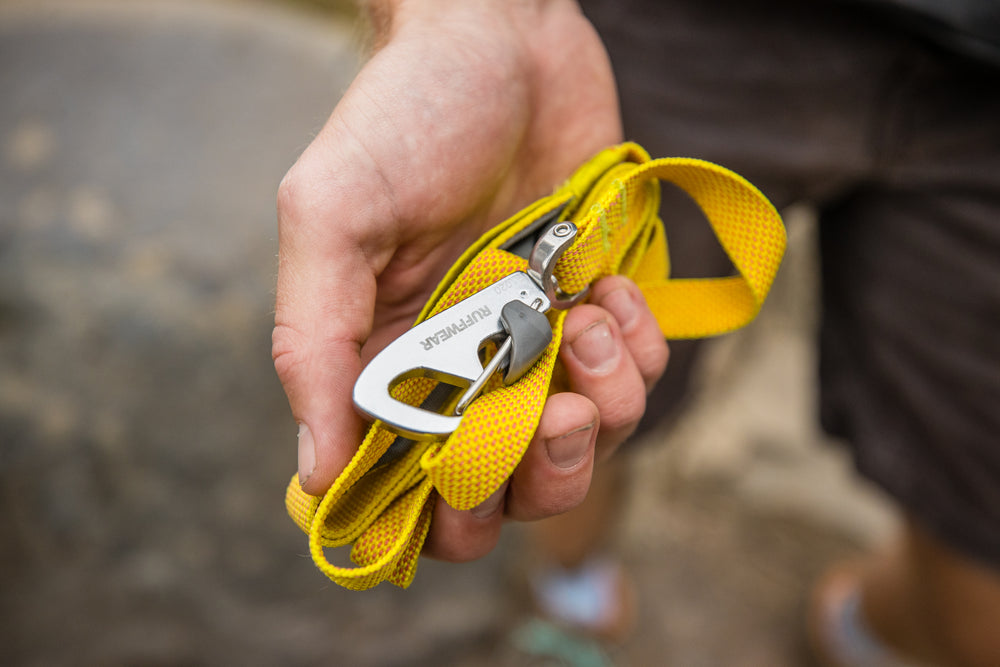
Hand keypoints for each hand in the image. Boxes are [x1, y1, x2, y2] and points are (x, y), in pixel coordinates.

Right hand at [273, 0, 666, 559]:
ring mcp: (532, 349)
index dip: (439, 514)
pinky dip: (638, 354)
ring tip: (589, 322)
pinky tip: (612, 292)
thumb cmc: (406, 116)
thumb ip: (312, 343)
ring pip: (579, 452)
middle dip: (539, 475)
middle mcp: (458, 372)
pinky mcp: (592, 315)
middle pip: (504, 497)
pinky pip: (634, 385)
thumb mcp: (332, 217)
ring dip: (602, 407)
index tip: (469, 478)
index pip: (403, 492)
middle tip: (554, 412)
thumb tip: (313, 472)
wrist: (505, 38)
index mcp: (381, 365)